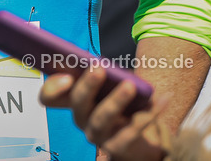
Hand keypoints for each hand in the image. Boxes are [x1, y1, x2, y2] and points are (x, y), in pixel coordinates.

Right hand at [40, 66, 167, 160]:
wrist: (139, 135)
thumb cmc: (120, 102)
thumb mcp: (110, 83)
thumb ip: (102, 72)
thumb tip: (104, 64)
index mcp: (75, 99)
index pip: (48, 97)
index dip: (52, 88)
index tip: (66, 75)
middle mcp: (82, 118)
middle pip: (78, 104)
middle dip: (87, 86)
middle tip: (98, 69)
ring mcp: (98, 135)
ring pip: (101, 120)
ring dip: (115, 102)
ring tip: (129, 86)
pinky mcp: (118, 147)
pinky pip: (132, 131)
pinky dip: (149, 114)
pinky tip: (161, 99)